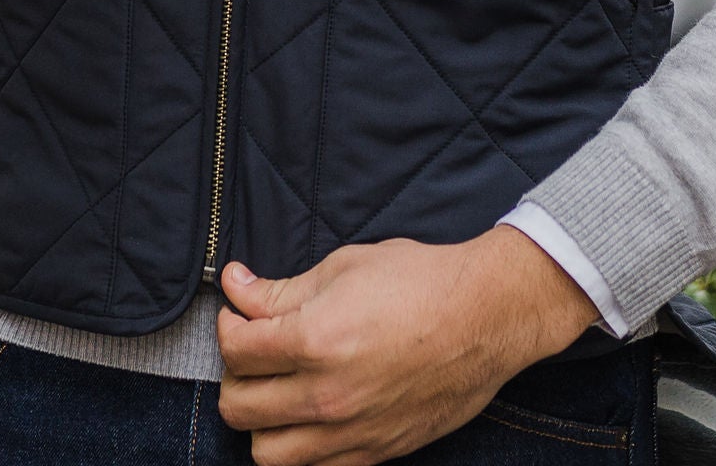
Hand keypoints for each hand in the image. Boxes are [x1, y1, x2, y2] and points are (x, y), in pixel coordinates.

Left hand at [213, 228, 599, 465]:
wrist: (486, 317)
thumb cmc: (420, 282)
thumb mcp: (344, 268)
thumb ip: (282, 290)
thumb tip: (235, 288)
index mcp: (315, 340)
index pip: (235, 349)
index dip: (229, 326)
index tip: (241, 315)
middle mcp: (327, 395)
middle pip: (238, 405)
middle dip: (236, 374)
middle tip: (255, 352)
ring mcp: (351, 431)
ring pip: (266, 452)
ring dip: (261, 421)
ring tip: (279, 390)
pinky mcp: (374, 452)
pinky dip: (300, 445)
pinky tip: (311, 414)